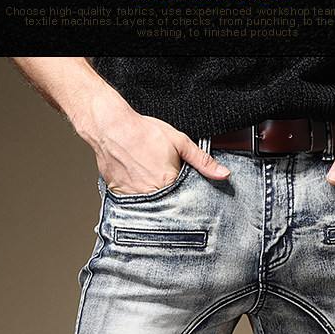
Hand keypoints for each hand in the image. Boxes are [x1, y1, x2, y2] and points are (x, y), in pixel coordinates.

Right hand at [85, 102, 229, 195]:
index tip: (182, 187)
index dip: (185, 193)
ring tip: (148, 177)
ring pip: (149, 206)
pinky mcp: (119, 194)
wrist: (112, 127)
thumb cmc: (143, 132)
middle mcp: (151, 194)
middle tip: (161, 177)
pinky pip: (131, 202)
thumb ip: (202, 161)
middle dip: (169, 196)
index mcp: (169, 184)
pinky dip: (135, 195)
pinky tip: (136, 180)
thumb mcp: (180, 142)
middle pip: (167, 204)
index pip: (184, 199)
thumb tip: (223, 173)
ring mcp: (134, 197)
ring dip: (152, 197)